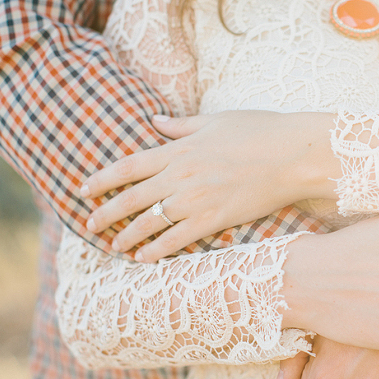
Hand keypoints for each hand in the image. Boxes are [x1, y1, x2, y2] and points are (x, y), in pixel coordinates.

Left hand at [81, 111, 336, 260]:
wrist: (294, 154)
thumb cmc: (260, 131)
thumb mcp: (216, 120)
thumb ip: (181, 125)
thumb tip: (155, 121)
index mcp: (179, 149)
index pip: (128, 166)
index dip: (102, 179)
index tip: (84, 189)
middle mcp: (181, 175)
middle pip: (131, 198)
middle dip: (106, 212)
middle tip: (89, 224)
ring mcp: (196, 199)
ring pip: (150, 221)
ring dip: (127, 235)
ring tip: (114, 246)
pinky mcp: (215, 218)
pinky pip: (178, 238)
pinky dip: (157, 249)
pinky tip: (144, 258)